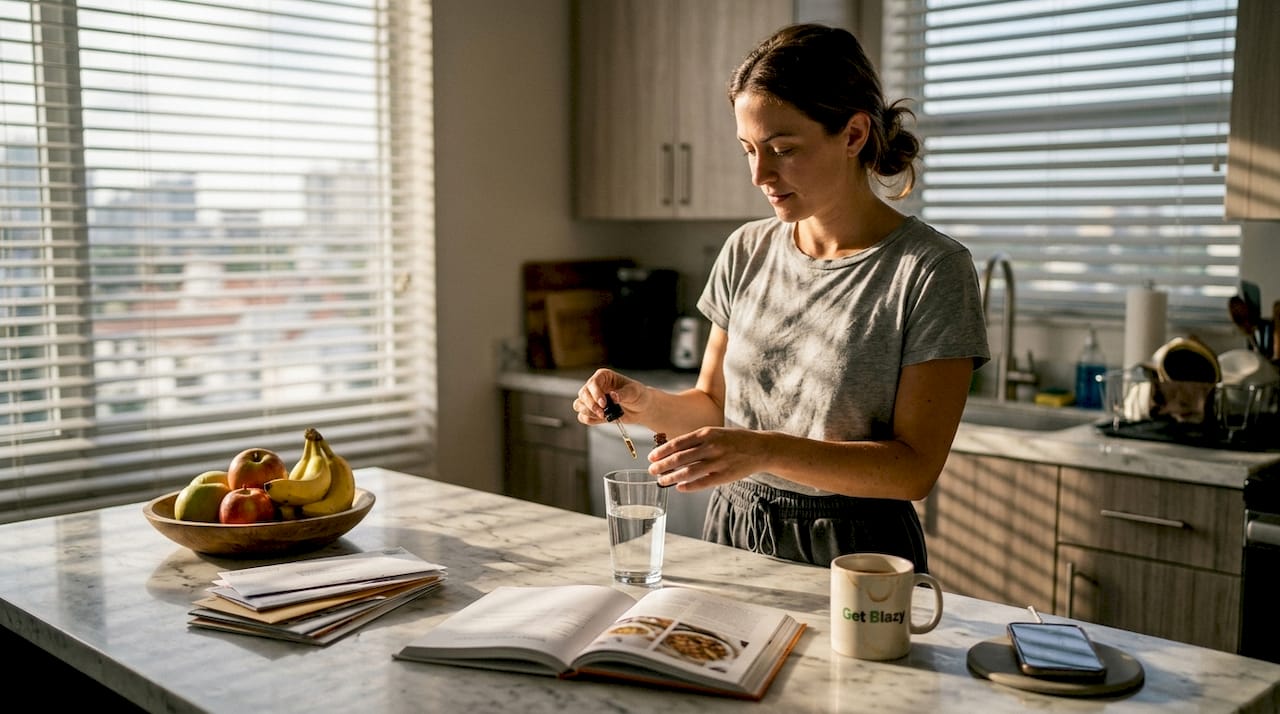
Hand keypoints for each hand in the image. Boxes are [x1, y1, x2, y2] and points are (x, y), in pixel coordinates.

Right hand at [572, 369, 646, 425]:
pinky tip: (601, 419)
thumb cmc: (638, 394)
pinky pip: (583, 416)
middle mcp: (595, 387)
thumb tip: (613, 396)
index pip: (592, 383)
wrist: (641, 408)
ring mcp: (593, 399)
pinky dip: (589, 420)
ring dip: (588, 412)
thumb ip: (622, 394)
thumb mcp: (633, 392)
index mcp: (604, 376)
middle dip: (591, 405)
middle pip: (583, 394)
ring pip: (579, 405)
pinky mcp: (594, 411)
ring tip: (603, 416)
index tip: (604, 403)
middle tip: (603, 413)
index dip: (596, 394)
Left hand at [647, 427, 768, 491]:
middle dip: (662, 465)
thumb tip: (672, 450)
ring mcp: (718, 462)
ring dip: (672, 477)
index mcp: (706, 433)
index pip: (678, 443)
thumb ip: (696, 440)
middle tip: (652, 470)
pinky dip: (688, 486)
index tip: (651, 457)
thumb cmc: (733, 440)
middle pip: (680, 458)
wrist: (760, 448)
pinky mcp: (725, 476)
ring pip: (689, 471)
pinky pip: (702, 483)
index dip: (662, 451)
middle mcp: (711, 446)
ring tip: (661, 480)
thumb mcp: (714, 433)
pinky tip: (679, 488)